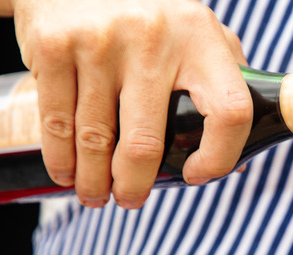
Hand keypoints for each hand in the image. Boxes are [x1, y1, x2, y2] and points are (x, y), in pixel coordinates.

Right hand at [11, 0, 251, 207]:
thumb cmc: (147, 17)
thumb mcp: (196, 32)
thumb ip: (223, 82)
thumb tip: (237, 158)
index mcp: (200, 37)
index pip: (230, 111)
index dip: (220, 156)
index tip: (195, 174)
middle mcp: (153, 36)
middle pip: (147, 143)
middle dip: (135, 186)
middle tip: (129, 199)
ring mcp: (100, 40)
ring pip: (96, 141)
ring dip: (93, 182)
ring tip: (94, 194)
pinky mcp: (54, 45)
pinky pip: (57, 122)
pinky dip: (61, 160)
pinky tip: (66, 172)